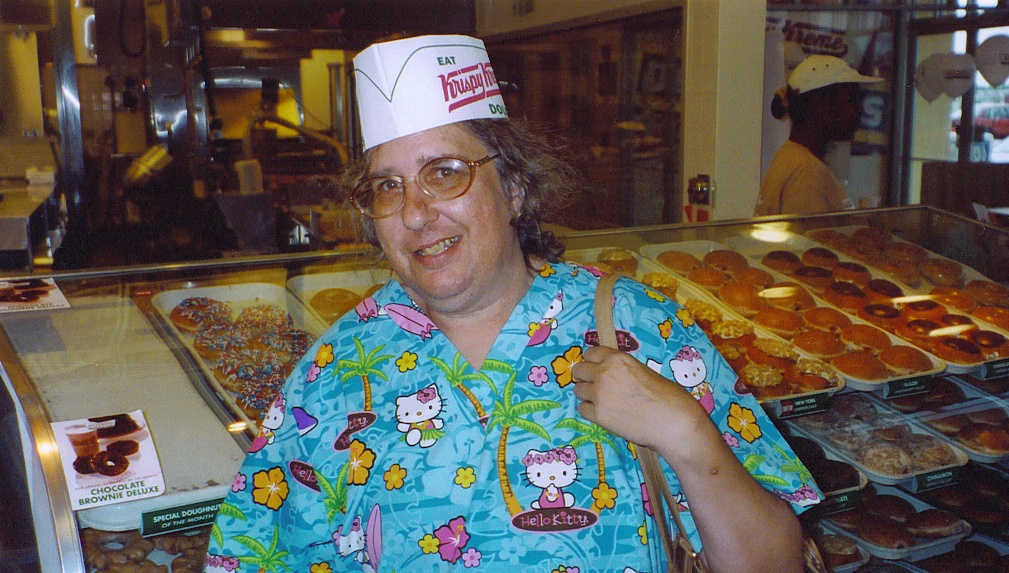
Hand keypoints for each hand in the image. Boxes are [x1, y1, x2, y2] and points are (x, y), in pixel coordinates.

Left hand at [571, 345, 705, 448]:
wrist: (673, 422)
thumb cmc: (668, 396)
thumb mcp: (643, 371)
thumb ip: (623, 371)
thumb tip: (611, 376)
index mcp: (617, 359)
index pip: (590, 353)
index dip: (592, 362)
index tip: (595, 368)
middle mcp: (604, 373)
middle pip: (579, 370)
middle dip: (584, 377)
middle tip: (594, 385)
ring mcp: (599, 394)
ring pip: (578, 390)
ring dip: (587, 395)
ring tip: (601, 402)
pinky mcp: (598, 415)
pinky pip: (582, 409)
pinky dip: (590, 411)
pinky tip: (603, 414)